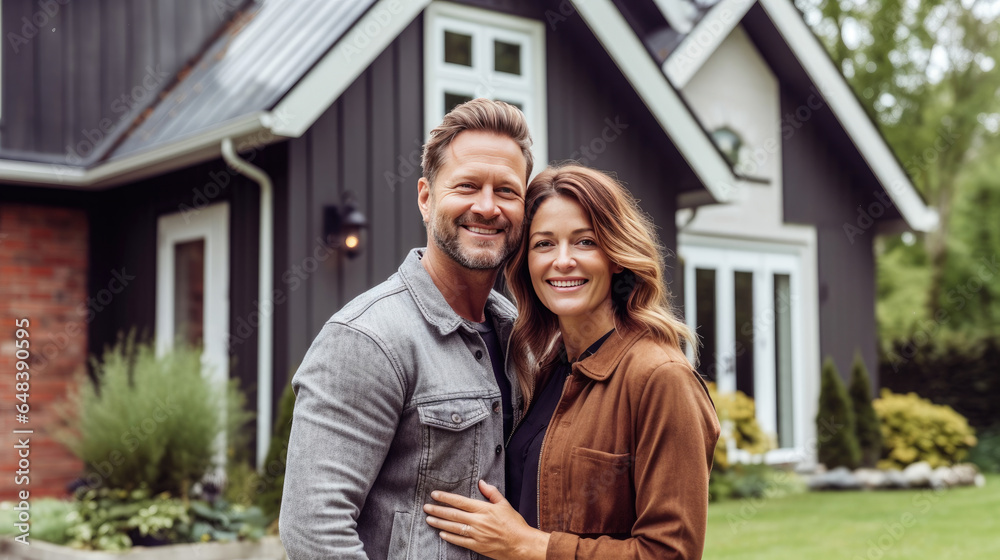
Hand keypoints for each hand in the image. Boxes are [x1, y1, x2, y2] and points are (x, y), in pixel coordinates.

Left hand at [424, 479, 549, 559]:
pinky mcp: (477, 546)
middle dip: (438, 510)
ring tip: (429, 519)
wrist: (521, 543)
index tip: (434, 494)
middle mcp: (478, 521)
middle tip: (426, 506)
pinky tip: (441, 533)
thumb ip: (491, 492)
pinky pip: (460, 541)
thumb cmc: (514, 523)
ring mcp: (476, 534)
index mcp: (484, 509)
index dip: (446, 497)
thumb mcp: (504, 504)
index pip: (460, 501)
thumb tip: (481, 482)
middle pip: (453, 514)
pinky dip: (449, 537)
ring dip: (439, 522)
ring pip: (453, 528)